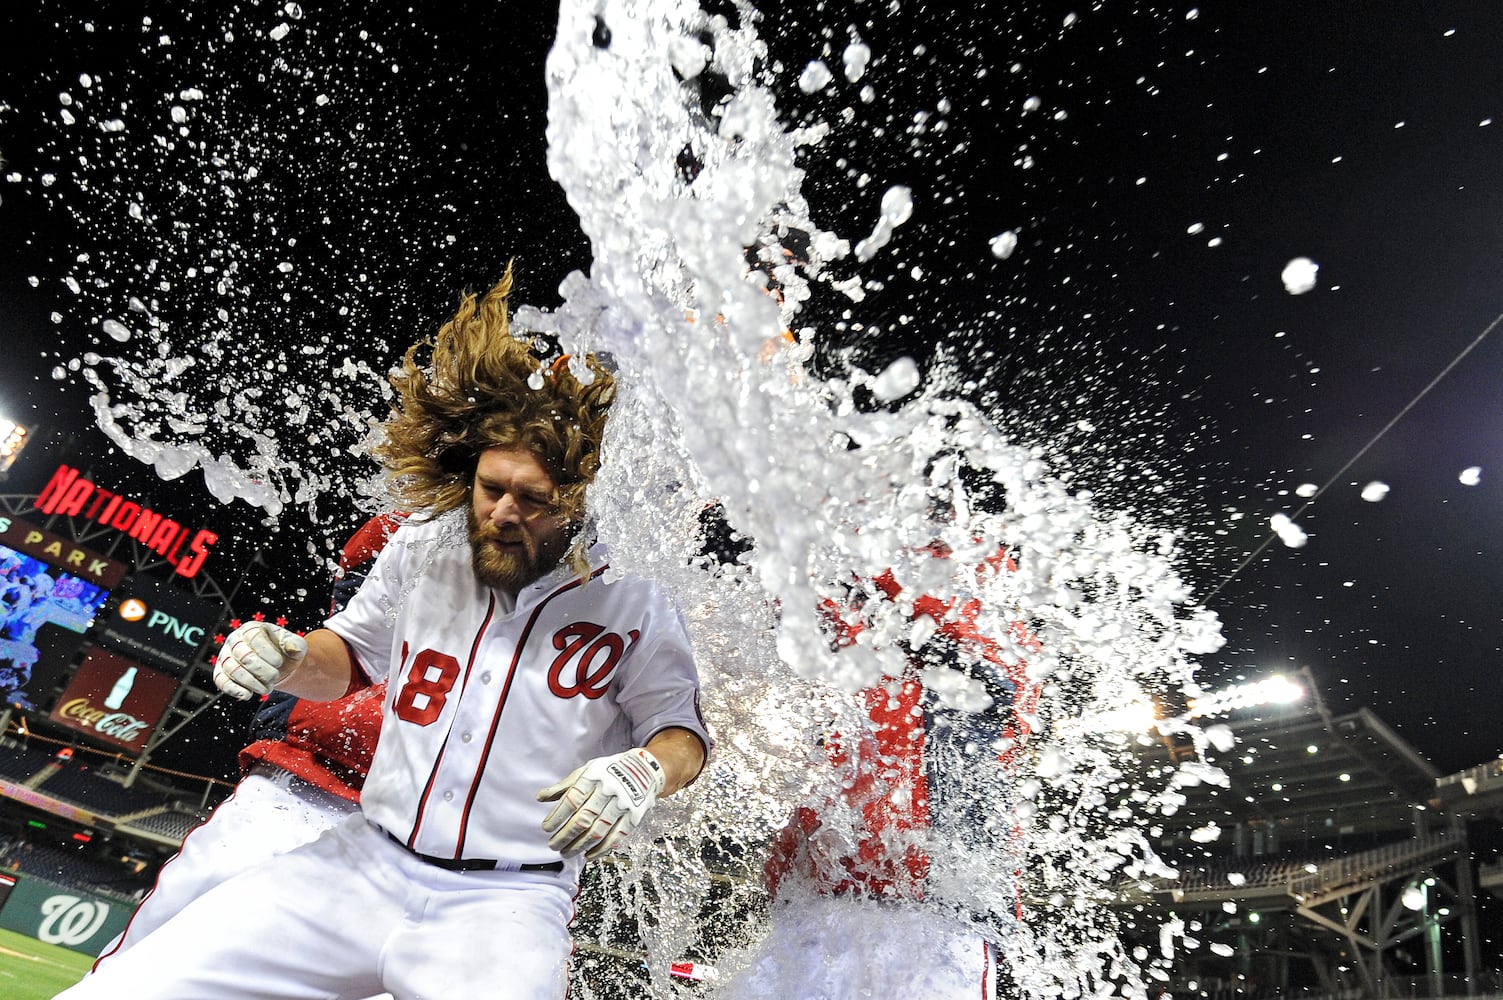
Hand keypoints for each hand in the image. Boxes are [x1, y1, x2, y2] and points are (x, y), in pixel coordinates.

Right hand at [212, 622, 307, 699]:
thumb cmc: (284, 651)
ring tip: (267, 689)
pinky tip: (248, 695)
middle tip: (275, 677)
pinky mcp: (220, 672)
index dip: (268, 653)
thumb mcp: (295, 645)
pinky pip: (221, 681)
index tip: (279, 662)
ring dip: (252, 683)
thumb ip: (296, 644)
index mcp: (251, 629)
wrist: (276, 665)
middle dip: (262, 671)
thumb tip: (293, 648)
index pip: (254, 638)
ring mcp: (225, 656)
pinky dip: (234, 689)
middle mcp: (235, 640)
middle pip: (244, 657)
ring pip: (233, 670)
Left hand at [537, 748, 665, 859]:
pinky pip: (615, 837)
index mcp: (593, 777)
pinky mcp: (633, 816)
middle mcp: (608, 791)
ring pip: (598, 831)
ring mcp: (622, 805)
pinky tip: (588, 855)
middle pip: (583, 819)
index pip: (571, 800)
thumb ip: (564, 786)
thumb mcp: (586, 771)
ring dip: (579, 846)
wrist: (644, 769)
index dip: (557, 816)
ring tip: (566, 853)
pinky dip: (600, 850)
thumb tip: (540, 798)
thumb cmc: (610, 771)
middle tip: (553, 845)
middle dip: (565, 836)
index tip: (546, 828)